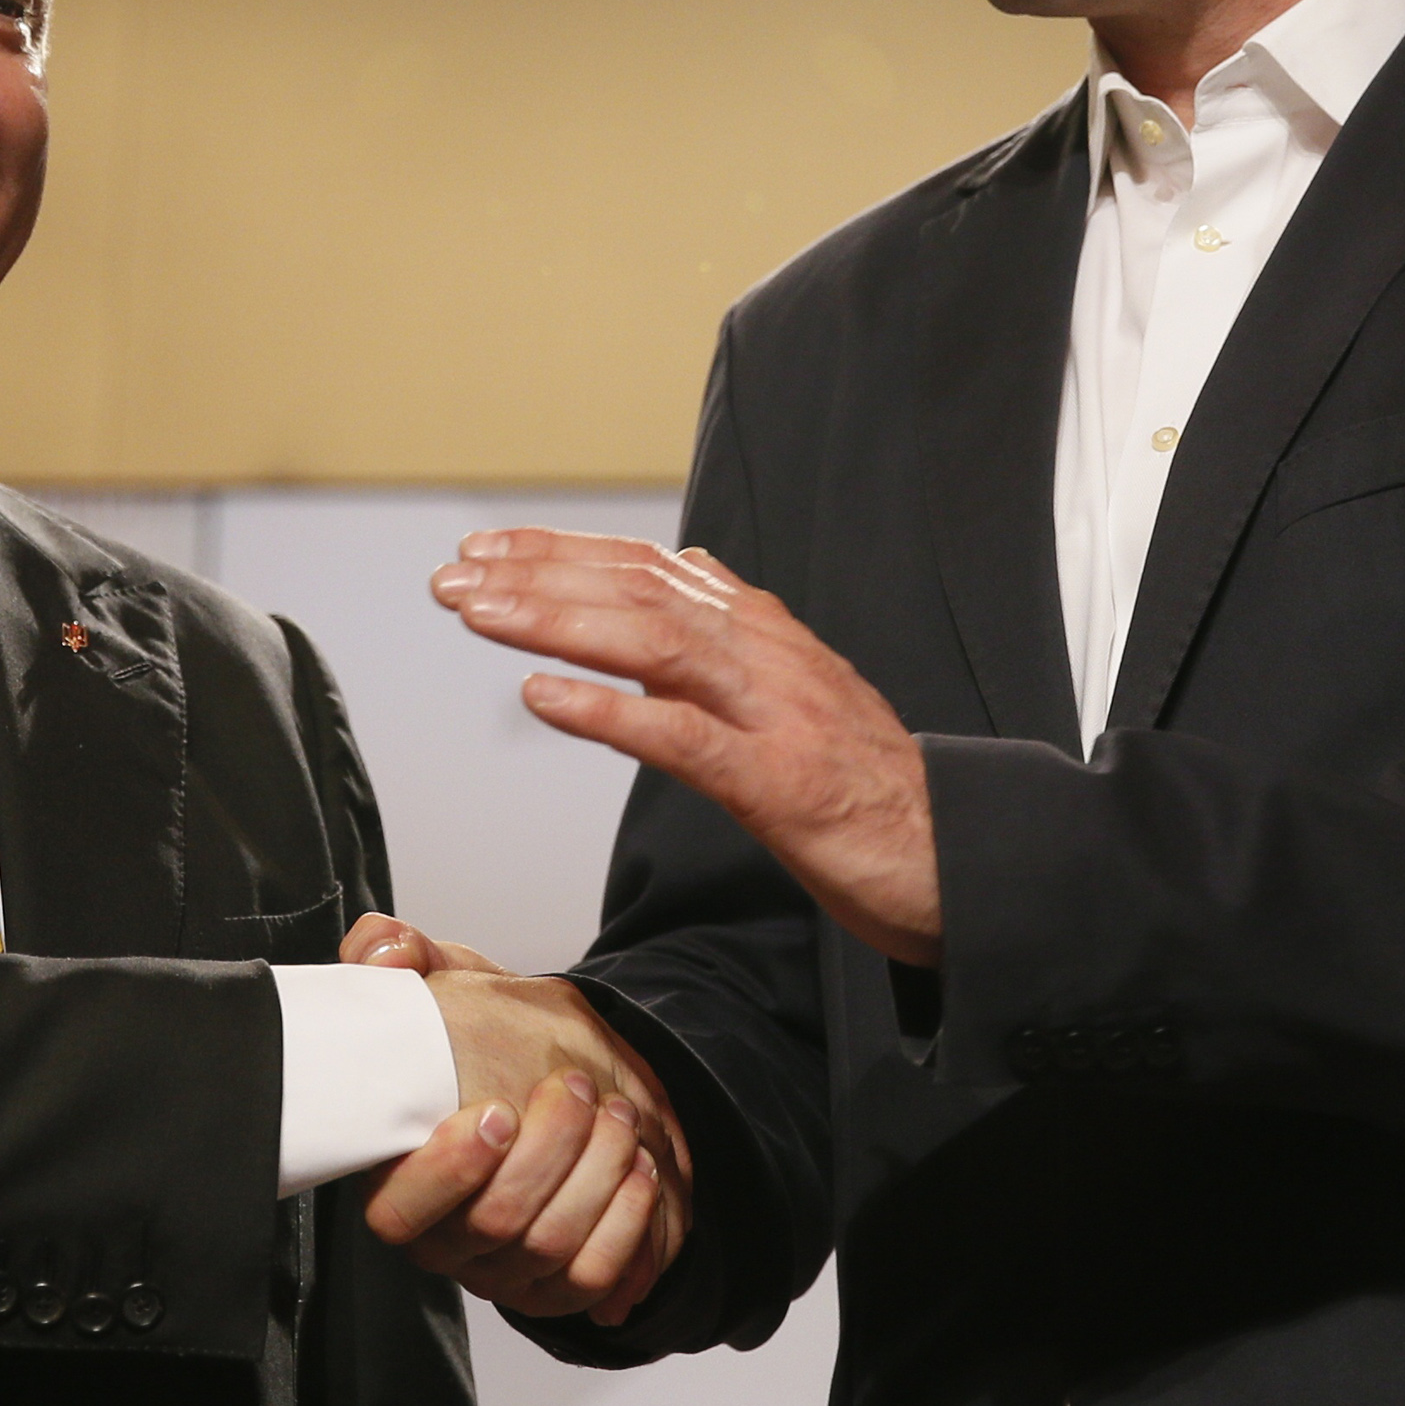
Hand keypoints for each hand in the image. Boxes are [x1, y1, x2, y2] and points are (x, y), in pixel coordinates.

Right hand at [343, 913, 688, 1324]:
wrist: (566, 1092)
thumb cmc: (492, 1047)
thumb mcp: (450, 990)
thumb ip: (407, 959)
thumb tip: (383, 952)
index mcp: (398, 1179)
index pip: (397, 1211)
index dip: (448, 1171)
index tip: (498, 1112)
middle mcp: (446, 1238)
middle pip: (492, 1223)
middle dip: (550, 1151)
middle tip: (578, 1089)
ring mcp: (502, 1269)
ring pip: (549, 1248)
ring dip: (596, 1177)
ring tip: (617, 1116)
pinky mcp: (555, 1285)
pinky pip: (593, 1275)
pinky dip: (625, 1223)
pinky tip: (637, 1168)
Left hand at [431, 531, 941, 964]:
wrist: (952, 854)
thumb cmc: (864, 786)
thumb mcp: (790, 694)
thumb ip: (729, 641)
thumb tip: (669, 587)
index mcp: (763, 631)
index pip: (647, 566)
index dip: (560, 551)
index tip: (486, 551)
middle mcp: (765, 653)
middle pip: (637, 589)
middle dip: (535, 576)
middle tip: (453, 578)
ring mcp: (773, 713)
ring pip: (652, 641)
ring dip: (555, 620)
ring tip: (479, 614)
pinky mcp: (778, 781)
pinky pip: (681, 735)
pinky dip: (609, 710)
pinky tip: (545, 697)